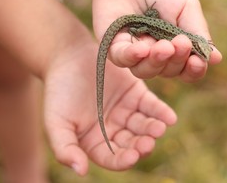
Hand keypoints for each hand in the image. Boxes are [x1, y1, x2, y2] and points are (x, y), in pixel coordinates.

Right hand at [43, 38, 176, 175]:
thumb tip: (81, 171)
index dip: (122, 160)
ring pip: (143, 126)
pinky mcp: (137, 94)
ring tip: (159, 128)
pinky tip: (169, 117)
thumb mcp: (56, 120)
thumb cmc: (58, 90)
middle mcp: (113, 130)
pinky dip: (160, 112)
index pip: (111, 158)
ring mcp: (126, 112)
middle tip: (149, 143)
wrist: (68, 56)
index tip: (132, 156)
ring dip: (152, 129)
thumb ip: (65, 147)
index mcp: (94, 142)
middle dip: (141, 145)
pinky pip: (151, 106)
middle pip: (131, 144)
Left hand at [91, 0, 221, 82]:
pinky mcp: (113, 46)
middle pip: (168, 71)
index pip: (186, 70)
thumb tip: (217, 59)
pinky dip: (132, 56)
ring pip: (145, 71)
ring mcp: (133, 54)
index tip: (198, 61)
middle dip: (177, 60)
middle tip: (181, 42)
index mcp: (175, 51)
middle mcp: (154, 57)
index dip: (193, 70)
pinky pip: (122, 58)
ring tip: (164, 46)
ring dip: (157, 61)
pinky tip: (142, 49)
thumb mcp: (186, 8)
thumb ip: (198, 32)